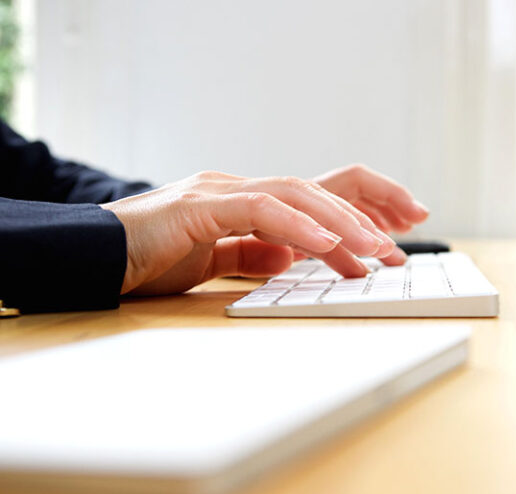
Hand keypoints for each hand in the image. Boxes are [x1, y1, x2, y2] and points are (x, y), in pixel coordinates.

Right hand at [102, 165, 428, 295]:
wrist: (93, 258)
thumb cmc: (148, 259)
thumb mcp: (212, 261)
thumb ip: (248, 254)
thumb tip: (287, 260)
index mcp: (246, 203)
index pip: (314, 197)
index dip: (358, 210)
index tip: (395, 234)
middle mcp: (239, 189)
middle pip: (318, 189)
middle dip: (366, 214)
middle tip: (401, 246)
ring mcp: (219, 192)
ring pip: (296, 195)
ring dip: (342, 224)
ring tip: (377, 251)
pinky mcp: (198, 206)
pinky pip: (260, 210)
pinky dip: (298, 226)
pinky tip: (329, 245)